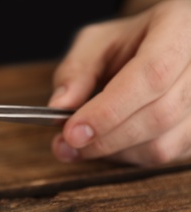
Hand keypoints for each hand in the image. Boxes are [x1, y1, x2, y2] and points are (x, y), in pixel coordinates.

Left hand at [49, 0, 190, 165]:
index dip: (109, 110)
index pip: (152, 75)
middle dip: (105, 138)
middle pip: (159, 114)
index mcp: (180, 29)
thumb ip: (76, 71)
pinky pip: (166, 155)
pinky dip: (129, 156)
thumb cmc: (129, 42)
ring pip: (164, 144)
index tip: (72, 132)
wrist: (158, 48)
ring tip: (81, 146)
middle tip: (66, 145)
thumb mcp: (97, 43)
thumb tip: (59, 107)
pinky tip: (108, 143)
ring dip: (114, 152)